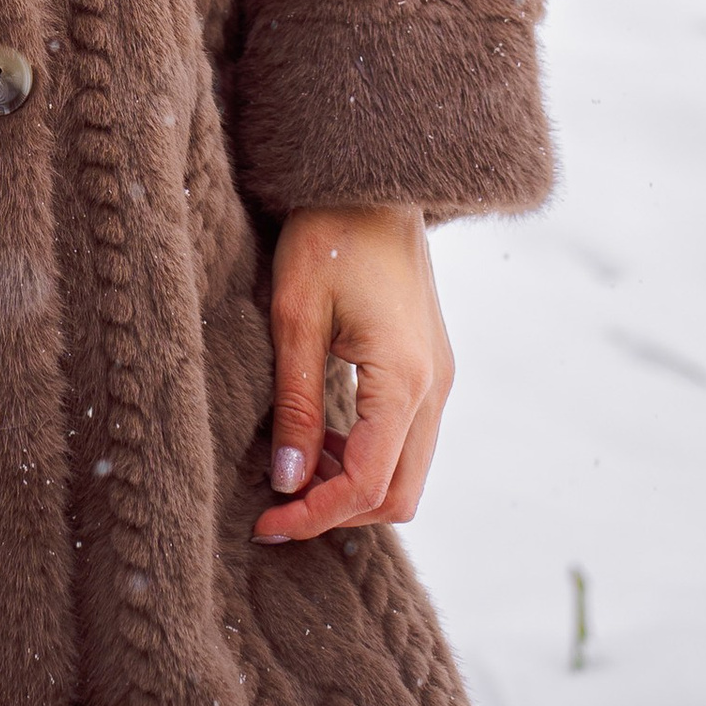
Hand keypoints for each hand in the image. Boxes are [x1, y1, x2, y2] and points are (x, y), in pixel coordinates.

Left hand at [253, 203, 453, 544]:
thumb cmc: (327, 235)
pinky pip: (407, 439)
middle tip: (276, 506)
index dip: (316, 515)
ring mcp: (439, 379)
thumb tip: (289, 481)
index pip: (368, 483)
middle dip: (337, 512)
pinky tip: (321, 437)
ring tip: (293, 468)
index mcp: (405, 379)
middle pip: (398, 493)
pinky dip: (366, 455)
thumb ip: (297, 403)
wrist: (371, 181)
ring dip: (352, 485)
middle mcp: (435, 388)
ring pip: (406, 472)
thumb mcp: (295, 315)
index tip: (265, 524)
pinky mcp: (430, 369)